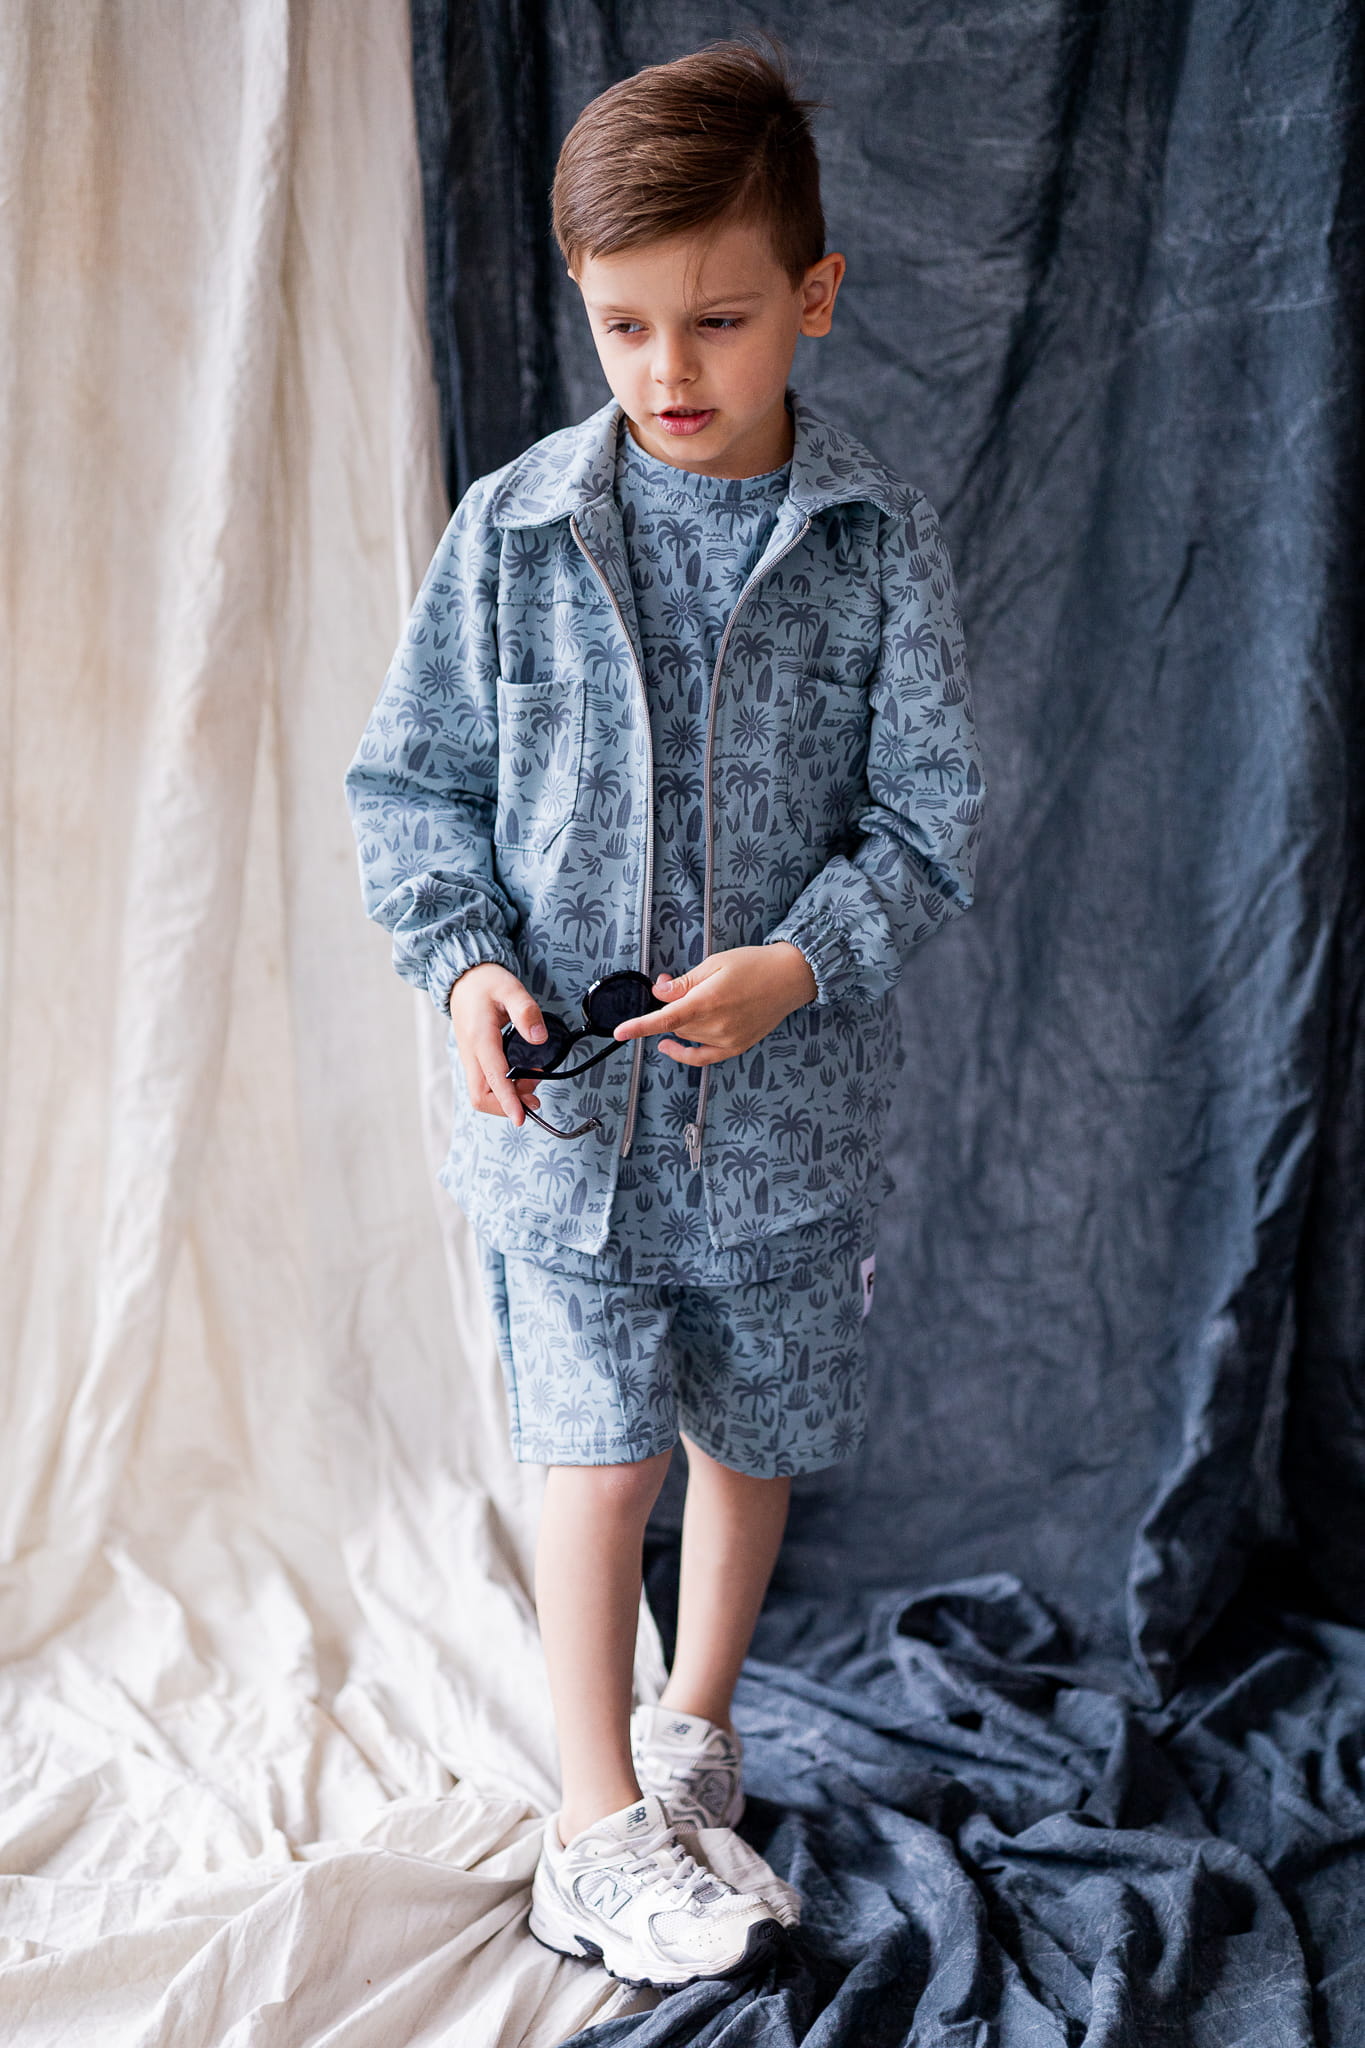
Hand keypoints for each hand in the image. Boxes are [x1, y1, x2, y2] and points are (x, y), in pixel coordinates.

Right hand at [447, 962, 545, 1125]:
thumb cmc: (485, 982)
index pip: (493, 1079)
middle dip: (506, 1105)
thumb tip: (538, 1038)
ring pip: (482, 1093)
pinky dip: (502, 1089)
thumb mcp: (510, 988)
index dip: (508, 1102)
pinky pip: (484, 1084)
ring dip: (506, 1097)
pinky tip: (520, 1078)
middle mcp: (471, 1053)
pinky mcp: (474, 1059)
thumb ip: (526, 1011)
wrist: (463, 978)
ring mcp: (470, 1058)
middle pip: (481, 1096)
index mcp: (480, 1038)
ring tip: (532, 1081)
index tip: (521, 1118)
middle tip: (534, 1096)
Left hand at [612, 942, 817, 1066]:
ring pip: (687, 1037)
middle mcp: (717, 1025)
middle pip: (675, 1025)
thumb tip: (658, 992)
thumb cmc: (754, 965)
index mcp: (709, 1001)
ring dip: (680, 1022)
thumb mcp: (714, 964)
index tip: (619, 1032)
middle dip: (668, 1006)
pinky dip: (685, 1054)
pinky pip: (703, 1058)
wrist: (790, 978)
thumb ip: (683, 982)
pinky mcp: (736, 1047)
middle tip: (672, 984)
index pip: (666, 1018)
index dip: (640, 1026)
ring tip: (693, 999)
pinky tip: (671, 1046)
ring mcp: (728, 1040)